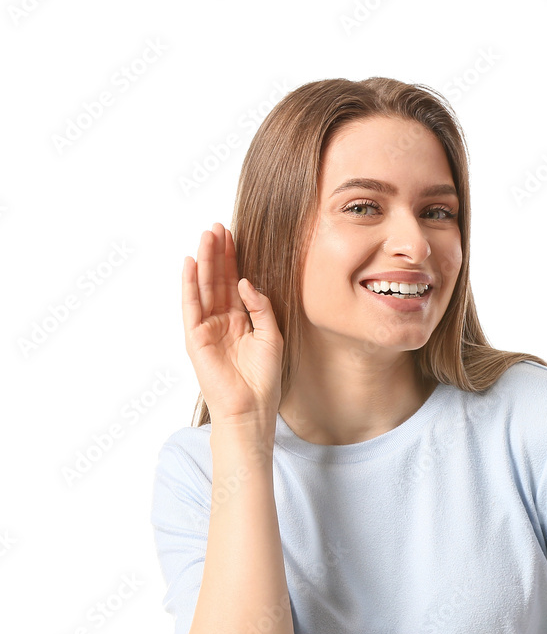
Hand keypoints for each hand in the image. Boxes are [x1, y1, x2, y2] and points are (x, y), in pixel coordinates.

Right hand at [182, 222, 283, 425]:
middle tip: (217, 226)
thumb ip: (260, 307)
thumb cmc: (263, 379)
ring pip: (204, 287)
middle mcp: (221, 321)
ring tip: (206, 235)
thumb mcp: (271, 336)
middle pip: (217, 279)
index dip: (232, 259)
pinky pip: (191, 306)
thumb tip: (245, 281)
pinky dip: (189, 284)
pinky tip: (190, 262)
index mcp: (239, 320)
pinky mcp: (195, 338)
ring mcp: (206, 328)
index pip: (233, 282)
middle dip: (217, 253)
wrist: (251, 408)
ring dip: (203, 260)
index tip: (233, 235)